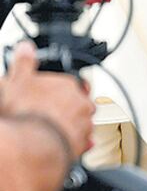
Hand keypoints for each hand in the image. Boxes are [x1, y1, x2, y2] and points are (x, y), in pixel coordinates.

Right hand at [1, 42, 94, 158]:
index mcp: (68, 84)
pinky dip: (76, 140)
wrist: (33, 142)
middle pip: (77, 102)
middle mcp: (82, 102)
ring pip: (82, 120)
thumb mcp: (18, 81)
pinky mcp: (84, 142)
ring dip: (72, 123)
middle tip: (48, 113)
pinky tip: (63, 141)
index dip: (56, 90)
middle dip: (66, 107)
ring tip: (52, 128)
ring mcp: (85, 122)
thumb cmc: (26, 112)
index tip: (47, 96)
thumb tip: (26, 48)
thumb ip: (24, 63)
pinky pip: (83, 140)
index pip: (68, 83)